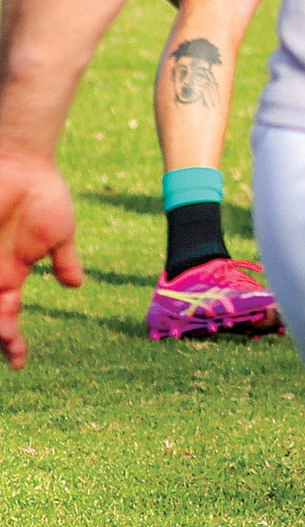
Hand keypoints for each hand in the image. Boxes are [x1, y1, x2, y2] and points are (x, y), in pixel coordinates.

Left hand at [0, 153, 82, 370]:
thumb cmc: (45, 195)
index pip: (7, 316)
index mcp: (11, 274)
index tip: (18, 363)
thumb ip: (65, 260)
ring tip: (3, 330)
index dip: (10, 342)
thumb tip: (75, 286)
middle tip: (9, 346)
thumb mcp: (60, 233)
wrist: (23, 163)